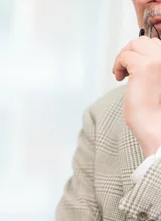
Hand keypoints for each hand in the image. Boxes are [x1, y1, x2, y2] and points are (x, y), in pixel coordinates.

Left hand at [113, 35, 160, 156]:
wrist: (155, 125)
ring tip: (121, 74)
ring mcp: (159, 60)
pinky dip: (118, 65)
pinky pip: (125, 56)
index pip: (156, 43)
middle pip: (144, 41)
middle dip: (129, 52)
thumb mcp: (155, 79)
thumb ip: (151, 65)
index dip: (140, 53)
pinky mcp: (144, 67)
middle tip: (124, 71)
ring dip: (122, 57)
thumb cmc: (154, 107)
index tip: (132, 69)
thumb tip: (134, 52)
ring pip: (134, 44)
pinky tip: (119, 78)